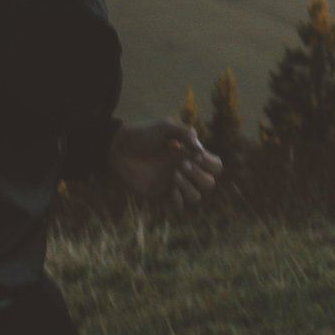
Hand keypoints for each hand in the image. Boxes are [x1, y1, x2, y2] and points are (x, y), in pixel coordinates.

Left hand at [107, 120, 221, 209]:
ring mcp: (174, 185)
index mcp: (189, 155)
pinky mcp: (161, 195)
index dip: (211, 163)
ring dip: (189, 187)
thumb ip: (185, 133)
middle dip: (199, 175)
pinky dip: (178, 200)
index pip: (215, 165)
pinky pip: (179, 207)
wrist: (119, 149)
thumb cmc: (141, 135)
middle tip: (181, 164)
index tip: (196, 154)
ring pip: (197, 197)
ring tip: (174, 175)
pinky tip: (169, 188)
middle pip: (210, 183)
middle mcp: (185, 171)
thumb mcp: (164, 127)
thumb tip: (200, 149)